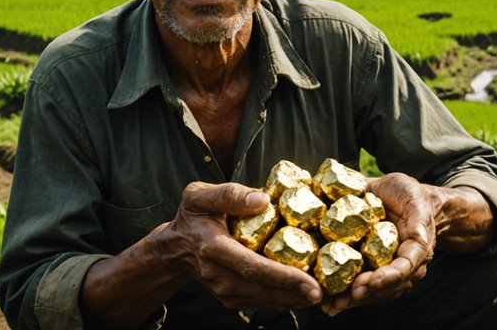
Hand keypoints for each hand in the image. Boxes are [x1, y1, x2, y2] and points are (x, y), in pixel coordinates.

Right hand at [163, 181, 322, 309]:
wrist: (173, 249)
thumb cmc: (192, 217)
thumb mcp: (199, 196)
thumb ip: (229, 194)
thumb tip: (263, 200)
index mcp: (213, 247)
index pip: (251, 266)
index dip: (282, 276)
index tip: (309, 281)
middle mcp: (218, 274)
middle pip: (261, 289)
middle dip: (294, 293)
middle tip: (322, 293)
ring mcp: (223, 290)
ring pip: (263, 300)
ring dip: (292, 300)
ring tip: (320, 295)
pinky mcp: (230, 298)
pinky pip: (260, 302)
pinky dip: (283, 300)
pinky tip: (303, 294)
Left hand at [323, 173, 435, 315]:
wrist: (404, 196)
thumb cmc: (411, 197)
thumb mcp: (416, 201)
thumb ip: (418, 219)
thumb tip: (419, 234)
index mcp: (416, 250)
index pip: (403, 269)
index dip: (386, 278)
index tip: (369, 282)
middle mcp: (401, 264)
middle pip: (384, 287)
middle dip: (364, 294)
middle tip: (343, 298)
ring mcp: (386, 266)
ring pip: (371, 290)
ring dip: (351, 299)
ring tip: (332, 305)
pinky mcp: (370, 263)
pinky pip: (360, 281)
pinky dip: (345, 291)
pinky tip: (328, 298)